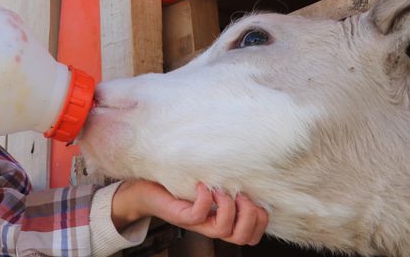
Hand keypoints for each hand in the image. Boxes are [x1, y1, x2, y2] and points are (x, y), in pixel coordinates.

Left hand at [111, 180, 266, 245]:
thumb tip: (253, 172)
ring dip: (228, 207)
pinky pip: (198, 215)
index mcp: (223, 219)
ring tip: (220, 189)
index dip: (262, 219)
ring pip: (223, 231)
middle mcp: (211, 225)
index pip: (252, 235)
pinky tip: (201, 185)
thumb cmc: (179, 184)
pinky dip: (205, 198)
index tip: (255, 197)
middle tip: (240, 194)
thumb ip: (229, 184)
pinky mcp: (180, 217)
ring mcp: (196, 223)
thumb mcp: (211, 183)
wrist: (147, 187)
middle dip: (250, 215)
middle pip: (243, 237)